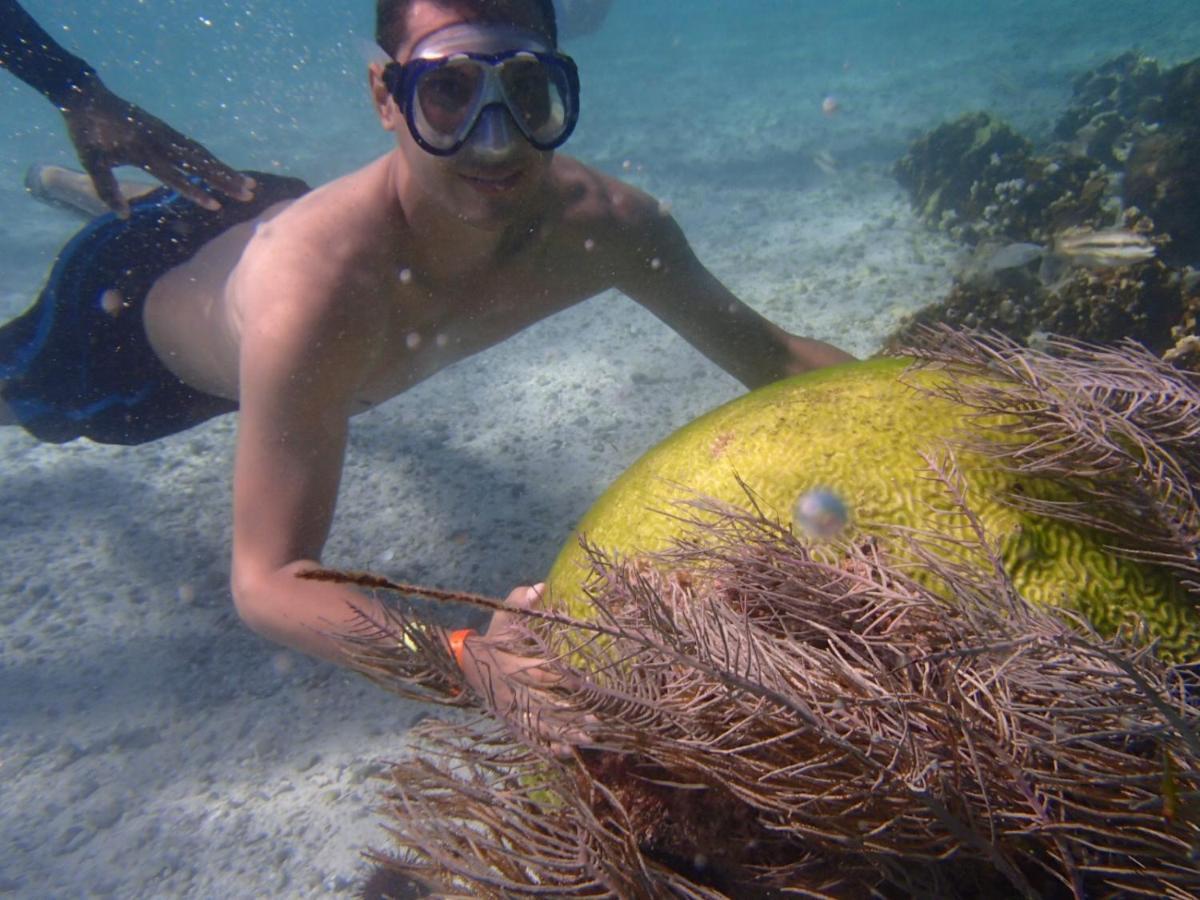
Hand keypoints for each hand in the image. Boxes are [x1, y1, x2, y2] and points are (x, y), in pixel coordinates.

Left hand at [59, 74, 254, 216]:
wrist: (86, 96)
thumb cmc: (86, 133)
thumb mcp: (91, 161)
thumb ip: (107, 188)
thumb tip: (123, 215)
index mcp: (142, 151)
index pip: (174, 175)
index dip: (194, 192)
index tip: (216, 206)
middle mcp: (160, 141)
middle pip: (199, 163)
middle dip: (225, 180)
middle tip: (248, 194)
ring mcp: (166, 133)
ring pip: (202, 154)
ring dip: (226, 169)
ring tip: (248, 183)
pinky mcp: (167, 130)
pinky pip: (195, 146)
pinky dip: (213, 159)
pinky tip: (225, 169)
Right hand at [457, 583, 590, 752]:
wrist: (464, 662)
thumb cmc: (492, 635)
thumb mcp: (502, 615)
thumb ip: (520, 600)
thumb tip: (540, 586)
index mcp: (516, 664)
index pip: (545, 672)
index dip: (567, 679)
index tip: (588, 683)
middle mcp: (516, 689)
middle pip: (547, 705)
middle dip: (571, 714)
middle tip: (597, 721)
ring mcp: (513, 707)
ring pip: (541, 724)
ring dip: (565, 733)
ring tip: (589, 739)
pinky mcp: (512, 718)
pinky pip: (531, 735)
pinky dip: (547, 745)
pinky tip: (565, 752)